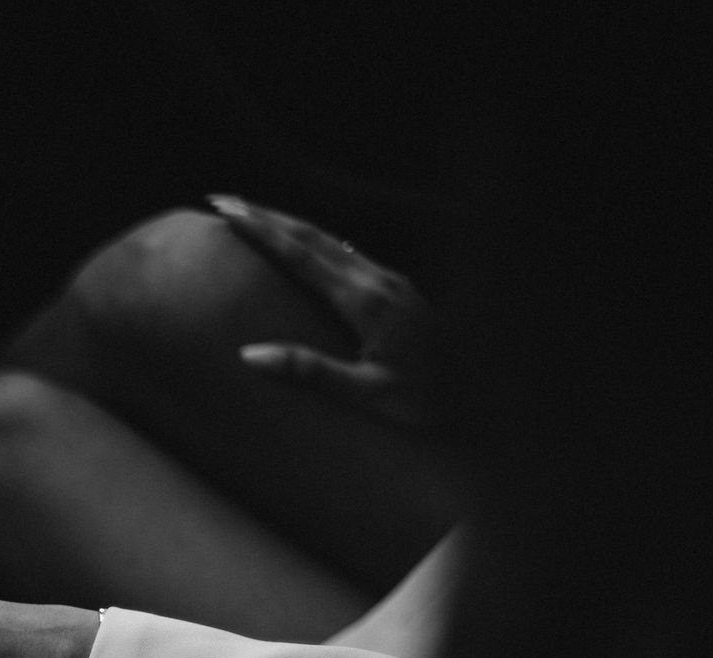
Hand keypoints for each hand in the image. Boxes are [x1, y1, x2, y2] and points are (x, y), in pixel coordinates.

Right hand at [208, 194, 434, 425]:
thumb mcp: (367, 396)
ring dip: (289, 225)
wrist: (488, 395)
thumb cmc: (428, 402)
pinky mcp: (399, 290)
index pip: (301, 255)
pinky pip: (347, 254)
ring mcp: (392, 281)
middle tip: (224, 200)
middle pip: (313, 236)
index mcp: (366, 301)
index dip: (261, 230)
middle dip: (266, 215)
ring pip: (331, 240)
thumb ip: (310, 372)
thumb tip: (248, 355)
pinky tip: (304, 247)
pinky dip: (313, 243)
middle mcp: (379, 280)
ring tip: (254, 218)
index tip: (227, 209)